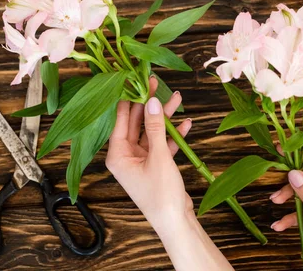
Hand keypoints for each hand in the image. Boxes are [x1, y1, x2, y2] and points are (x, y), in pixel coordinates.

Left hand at [106, 78, 233, 270]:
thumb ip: (155, 127)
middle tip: (156, 83)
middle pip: (136, 123)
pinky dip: (172, 135)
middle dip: (149, 104)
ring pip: (151, 132)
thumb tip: (151, 101)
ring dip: (164, 118)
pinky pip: (161, 144)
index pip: (120, 119)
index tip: (135, 80)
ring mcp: (140, 161)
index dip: (129, 99)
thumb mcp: (158, 156)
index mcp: (117, 154)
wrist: (175, 222)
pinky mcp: (154, 165)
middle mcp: (125, 156)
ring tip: (177, 98)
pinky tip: (185, 123)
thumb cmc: (161, 194)